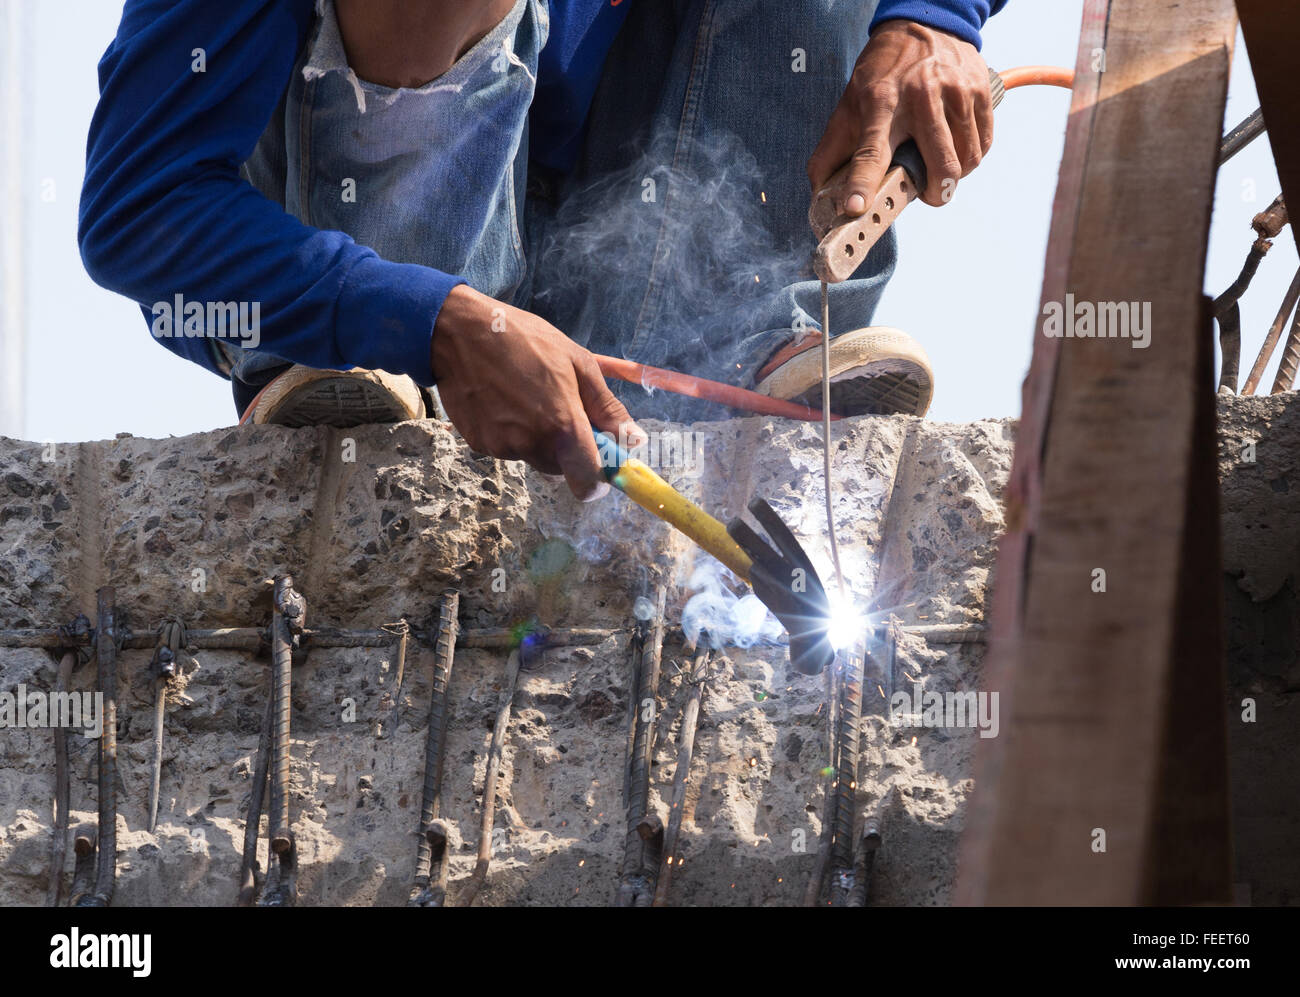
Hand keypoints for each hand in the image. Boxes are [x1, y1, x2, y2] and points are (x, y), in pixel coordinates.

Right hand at [432, 284, 645, 500]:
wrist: (459, 332)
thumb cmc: (526, 340)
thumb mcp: (578, 364)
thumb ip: (608, 408)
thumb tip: (634, 441)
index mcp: (563, 427)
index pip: (587, 483)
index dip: (598, 481)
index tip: (599, 465)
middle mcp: (532, 445)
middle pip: (562, 470)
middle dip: (567, 449)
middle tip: (560, 409)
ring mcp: (502, 448)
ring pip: (534, 457)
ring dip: (539, 439)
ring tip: (527, 397)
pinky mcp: (480, 445)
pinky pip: (508, 449)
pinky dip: (512, 432)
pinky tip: (504, 401)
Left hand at [807, 20, 993, 209]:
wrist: (921, 23)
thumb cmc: (881, 74)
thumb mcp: (848, 105)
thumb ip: (831, 152)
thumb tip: (818, 194)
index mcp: (880, 102)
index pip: (870, 152)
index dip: (863, 184)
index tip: (856, 209)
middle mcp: (920, 97)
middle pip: (939, 164)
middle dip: (935, 193)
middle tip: (927, 194)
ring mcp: (955, 92)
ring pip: (966, 159)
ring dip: (954, 177)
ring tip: (940, 168)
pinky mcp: (980, 90)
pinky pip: (983, 144)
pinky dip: (971, 158)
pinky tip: (956, 151)